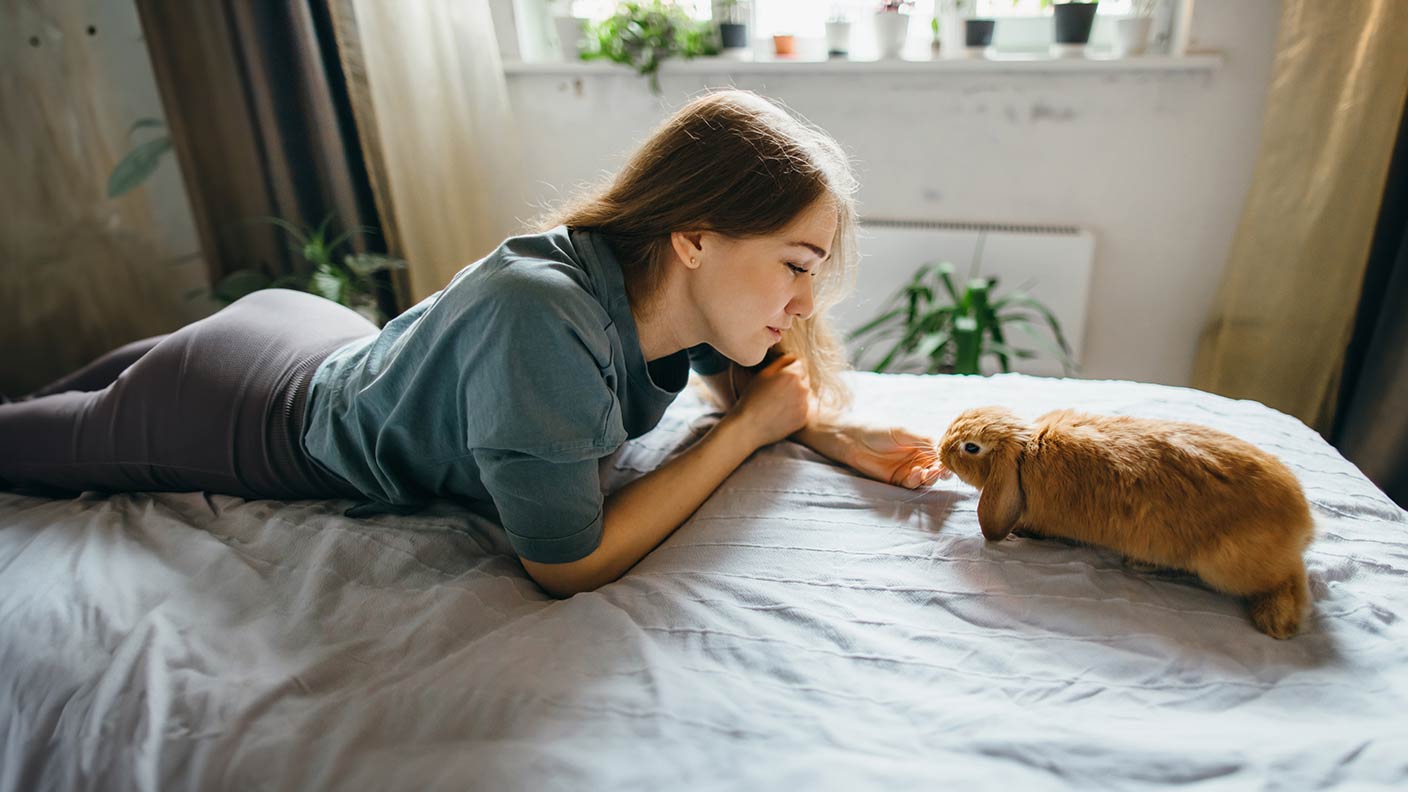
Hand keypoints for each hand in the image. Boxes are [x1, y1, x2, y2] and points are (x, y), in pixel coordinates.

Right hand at [726, 354, 813, 449]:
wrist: (749, 426)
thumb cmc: (752, 398)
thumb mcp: (763, 374)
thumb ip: (781, 361)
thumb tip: (793, 356)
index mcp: (792, 374)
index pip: (800, 364)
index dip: (789, 369)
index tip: (779, 377)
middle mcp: (803, 388)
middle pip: (804, 378)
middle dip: (794, 381)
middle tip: (777, 391)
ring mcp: (805, 405)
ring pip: (805, 393)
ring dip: (796, 394)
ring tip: (779, 402)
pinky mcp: (804, 418)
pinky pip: (804, 408)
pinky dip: (796, 408)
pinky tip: (782, 412)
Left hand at [806, 423, 947, 488]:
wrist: (853, 440)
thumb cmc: (878, 430)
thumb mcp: (903, 431)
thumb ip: (923, 440)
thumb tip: (942, 449)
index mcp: (921, 445)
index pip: (938, 454)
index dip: (945, 459)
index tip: (949, 461)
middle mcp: (917, 459)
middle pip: (935, 469)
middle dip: (940, 471)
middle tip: (941, 470)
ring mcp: (907, 470)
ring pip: (925, 479)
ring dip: (930, 478)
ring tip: (929, 472)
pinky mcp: (896, 480)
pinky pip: (910, 484)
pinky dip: (916, 481)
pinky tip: (916, 474)